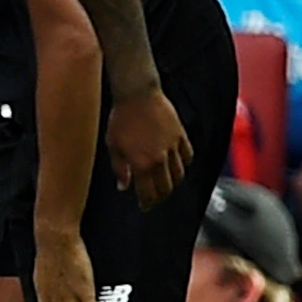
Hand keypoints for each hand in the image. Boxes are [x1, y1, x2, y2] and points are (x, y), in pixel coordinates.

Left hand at [106, 86, 191, 208]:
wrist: (137, 95)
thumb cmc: (121, 119)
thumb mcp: (113, 146)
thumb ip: (119, 168)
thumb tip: (123, 186)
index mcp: (142, 164)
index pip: (149, 193)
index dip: (147, 203)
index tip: (144, 206)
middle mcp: (161, 159)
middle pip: (167, 187)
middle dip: (160, 196)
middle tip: (154, 198)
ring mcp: (173, 147)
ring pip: (180, 174)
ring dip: (173, 182)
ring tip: (165, 184)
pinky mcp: (181, 136)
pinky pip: (188, 156)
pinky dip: (184, 163)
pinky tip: (177, 165)